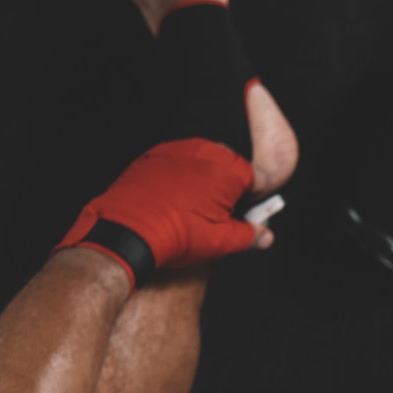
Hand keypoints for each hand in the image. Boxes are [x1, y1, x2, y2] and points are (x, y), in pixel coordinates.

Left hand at [58, 138, 272, 286]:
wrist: (128, 230)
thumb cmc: (176, 233)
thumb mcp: (221, 242)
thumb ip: (250, 235)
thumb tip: (265, 236)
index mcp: (228, 170)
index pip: (256, 177)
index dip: (255, 197)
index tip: (248, 211)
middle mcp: (205, 152)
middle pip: (229, 165)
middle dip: (228, 186)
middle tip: (218, 214)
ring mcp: (177, 150)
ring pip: (202, 161)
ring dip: (203, 179)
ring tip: (191, 208)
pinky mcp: (154, 155)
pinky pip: (177, 162)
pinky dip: (179, 176)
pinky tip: (172, 200)